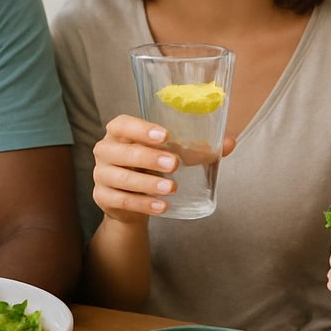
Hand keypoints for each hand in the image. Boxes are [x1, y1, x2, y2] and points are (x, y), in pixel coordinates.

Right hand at [90, 115, 234, 222]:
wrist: (131, 201)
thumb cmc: (150, 167)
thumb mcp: (170, 154)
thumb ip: (198, 148)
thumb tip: (229, 143)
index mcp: (119, 132)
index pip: (123, 124)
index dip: (141, 129)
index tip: (164, 135)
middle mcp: (105, 150)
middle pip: (122, 152)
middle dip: (149, 158)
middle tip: (175, 164)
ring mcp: (101, 174)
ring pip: (122, 179)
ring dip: (148, 184)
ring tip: (172, 187)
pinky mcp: (102, 197)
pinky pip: (122, 200)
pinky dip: (143, 204)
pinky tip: (162, 206)